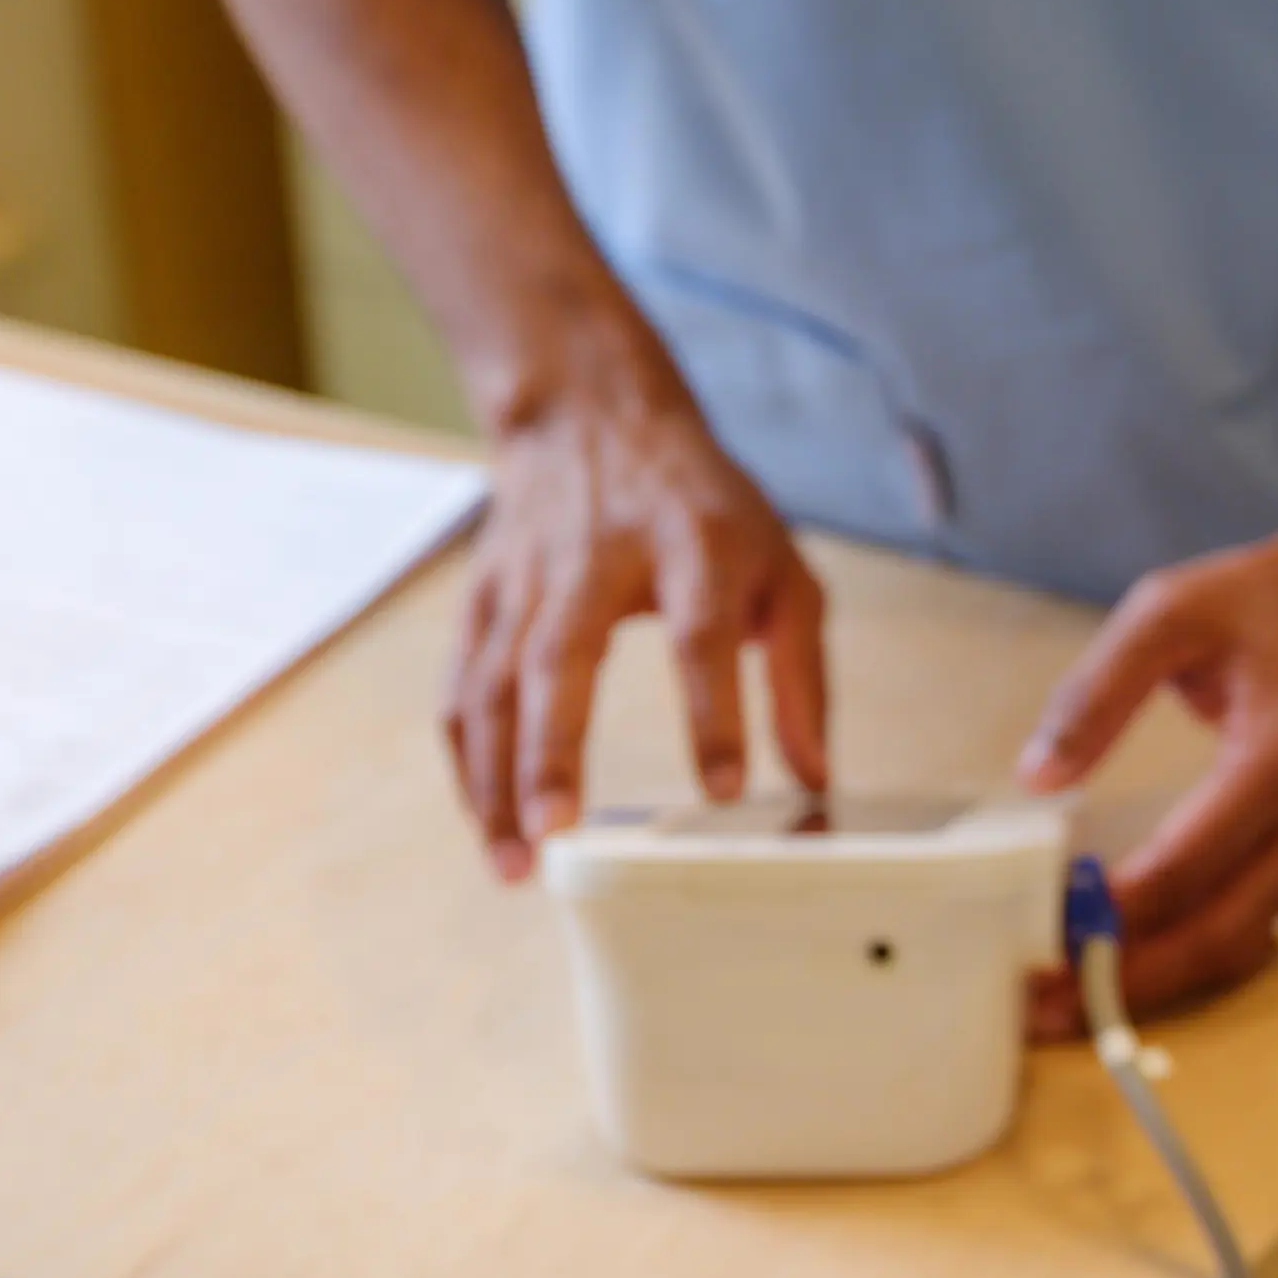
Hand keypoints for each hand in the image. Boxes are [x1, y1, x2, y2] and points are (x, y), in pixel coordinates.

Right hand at [448, 363, 830, 873]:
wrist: (590, 413)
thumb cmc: (701, 507)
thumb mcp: (780, 566)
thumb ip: (801, 672)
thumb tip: (816, 778)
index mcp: (691, 541)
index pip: (701, 632)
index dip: (714, 712)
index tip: (725, 790)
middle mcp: (594, 557)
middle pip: (562, 658)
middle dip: (553, 750)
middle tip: (556, 834)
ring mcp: (524, 578)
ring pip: (493, 684)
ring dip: (495, 779)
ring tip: (513, 864)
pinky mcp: (479, 598)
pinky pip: (461, 690)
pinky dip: (467, 762)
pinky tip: (486, 823)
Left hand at [1017, 511, 1277, 1026]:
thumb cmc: (1273, 599)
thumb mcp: (1170, 611)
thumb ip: (1096, 692)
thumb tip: (1037, 778)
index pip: (1184, 868)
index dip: (1108, 913)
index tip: (1036, 933)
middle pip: (1218, 937)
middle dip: (1124, 980)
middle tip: (1040, 1005)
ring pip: (1245, 950)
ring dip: (1159, 986)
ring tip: (1075, 1001)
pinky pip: (1266, 932)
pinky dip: (1200, 961)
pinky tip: (1138, 967)